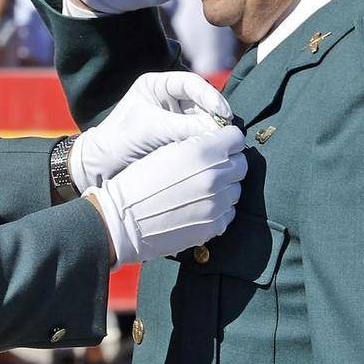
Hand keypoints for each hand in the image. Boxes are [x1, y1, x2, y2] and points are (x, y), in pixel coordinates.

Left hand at [72, 71, 232, 191]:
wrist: (100, 168)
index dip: (210, 96)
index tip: (223, 113)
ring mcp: (175, 119)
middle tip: (228, 132)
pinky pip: (198, 138)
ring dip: (213, 132)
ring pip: (203, 121)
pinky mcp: (178, 139)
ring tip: (222, 144)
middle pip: (202, 102)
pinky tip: (213, 152)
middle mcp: (168, 99)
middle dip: (215, 116)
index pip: (191, 83)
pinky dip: (206, 145)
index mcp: (157, 85)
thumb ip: (184, 127)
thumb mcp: (150, 128)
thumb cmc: (117, 140)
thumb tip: (219, 131)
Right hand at [84, 127, 244, 265]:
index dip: (227, 140)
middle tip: (211, 168)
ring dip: (224, 187)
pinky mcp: (214, 226)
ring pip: (236, 189)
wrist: (122, 221)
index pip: (236, 138)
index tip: (219, 145)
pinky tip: (200, 207)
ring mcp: (217, 204)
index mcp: (202, 152)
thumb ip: (194, 144)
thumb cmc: (136, 183)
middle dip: (229, 163)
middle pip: (241, 164)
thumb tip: (214, 142)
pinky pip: (228, 213)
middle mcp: (215, 176)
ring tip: (202, 190)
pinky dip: (219, 209)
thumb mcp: (164, 151)